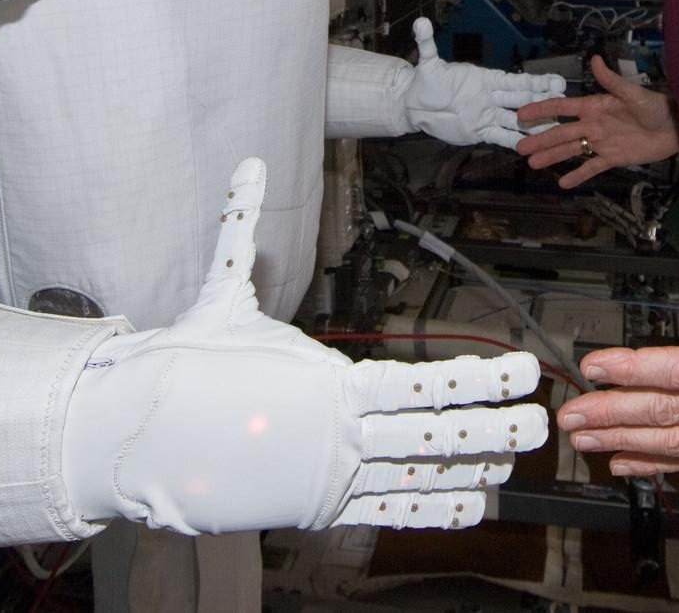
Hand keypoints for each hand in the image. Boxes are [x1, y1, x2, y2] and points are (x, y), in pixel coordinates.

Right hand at [71, 158, 549, 533]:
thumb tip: (244, 165)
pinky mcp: (315, 506)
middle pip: (432, 436)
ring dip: (470, 470)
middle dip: (492, 430)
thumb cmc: (186, 365)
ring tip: (513, 466)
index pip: (421, 385)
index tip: (520, 372)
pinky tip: (467, 506)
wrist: (138, 434)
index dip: (477, 381)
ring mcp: (330, 476)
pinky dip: (429, 509)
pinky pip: (385, 512)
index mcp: (329, 383)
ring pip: (416, 478)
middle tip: (540, 424)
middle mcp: (339, 435)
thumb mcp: (222, 294)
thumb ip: (242, 230)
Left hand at [401, 17, 565, 149]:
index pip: (513, 81)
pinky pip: (500, 137)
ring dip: (535, 124)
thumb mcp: (427, 64)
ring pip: (515, 121)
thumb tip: (421, 21)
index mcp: (485, 79)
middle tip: (565, 102)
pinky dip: (514, 142)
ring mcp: (486, 116)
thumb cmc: (425, 82)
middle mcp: (490, 97)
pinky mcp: (478, 132)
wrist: (414, 106)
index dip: (534, 82)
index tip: (556, 81)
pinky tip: (531, 148)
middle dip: (542, 100)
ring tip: (556, 128)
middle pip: (521, 99)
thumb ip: (427, 44)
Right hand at [514, 55, 678, 187]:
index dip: (541, 110)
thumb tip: (594, 58)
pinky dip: (577, 175)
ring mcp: (601, 143)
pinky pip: (592, 168)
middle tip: (518, 146)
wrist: (677, 127)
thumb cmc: (655, 106)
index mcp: (594, 106)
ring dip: (552, 156)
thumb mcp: (633, 92)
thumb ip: (611, 80)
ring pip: (571, 150)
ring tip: (532, 164)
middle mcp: (593, 124)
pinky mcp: (613, 158)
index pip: (562, 107)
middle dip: (540, 139)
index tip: (521, 114)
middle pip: (561, 132)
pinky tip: (562, 183)